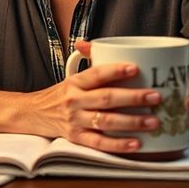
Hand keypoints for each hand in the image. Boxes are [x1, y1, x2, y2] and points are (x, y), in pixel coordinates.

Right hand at [25, 40, 161, 153]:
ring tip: (153, 120)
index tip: (136, 68)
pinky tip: (136, 143)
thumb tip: (92, 43)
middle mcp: (75, 101)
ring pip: (106, 121)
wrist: (33, 114)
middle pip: (106, 98)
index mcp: (76, 82)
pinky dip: (119, 144)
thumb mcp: (71, 76)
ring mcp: (76, 121)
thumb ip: (86, 60)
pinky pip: (100, 143)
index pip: (97, 74)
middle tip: (155, 96)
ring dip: (132, 122)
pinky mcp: (77, 138)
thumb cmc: (59, 95)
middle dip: (133, 98)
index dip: (116, 70)